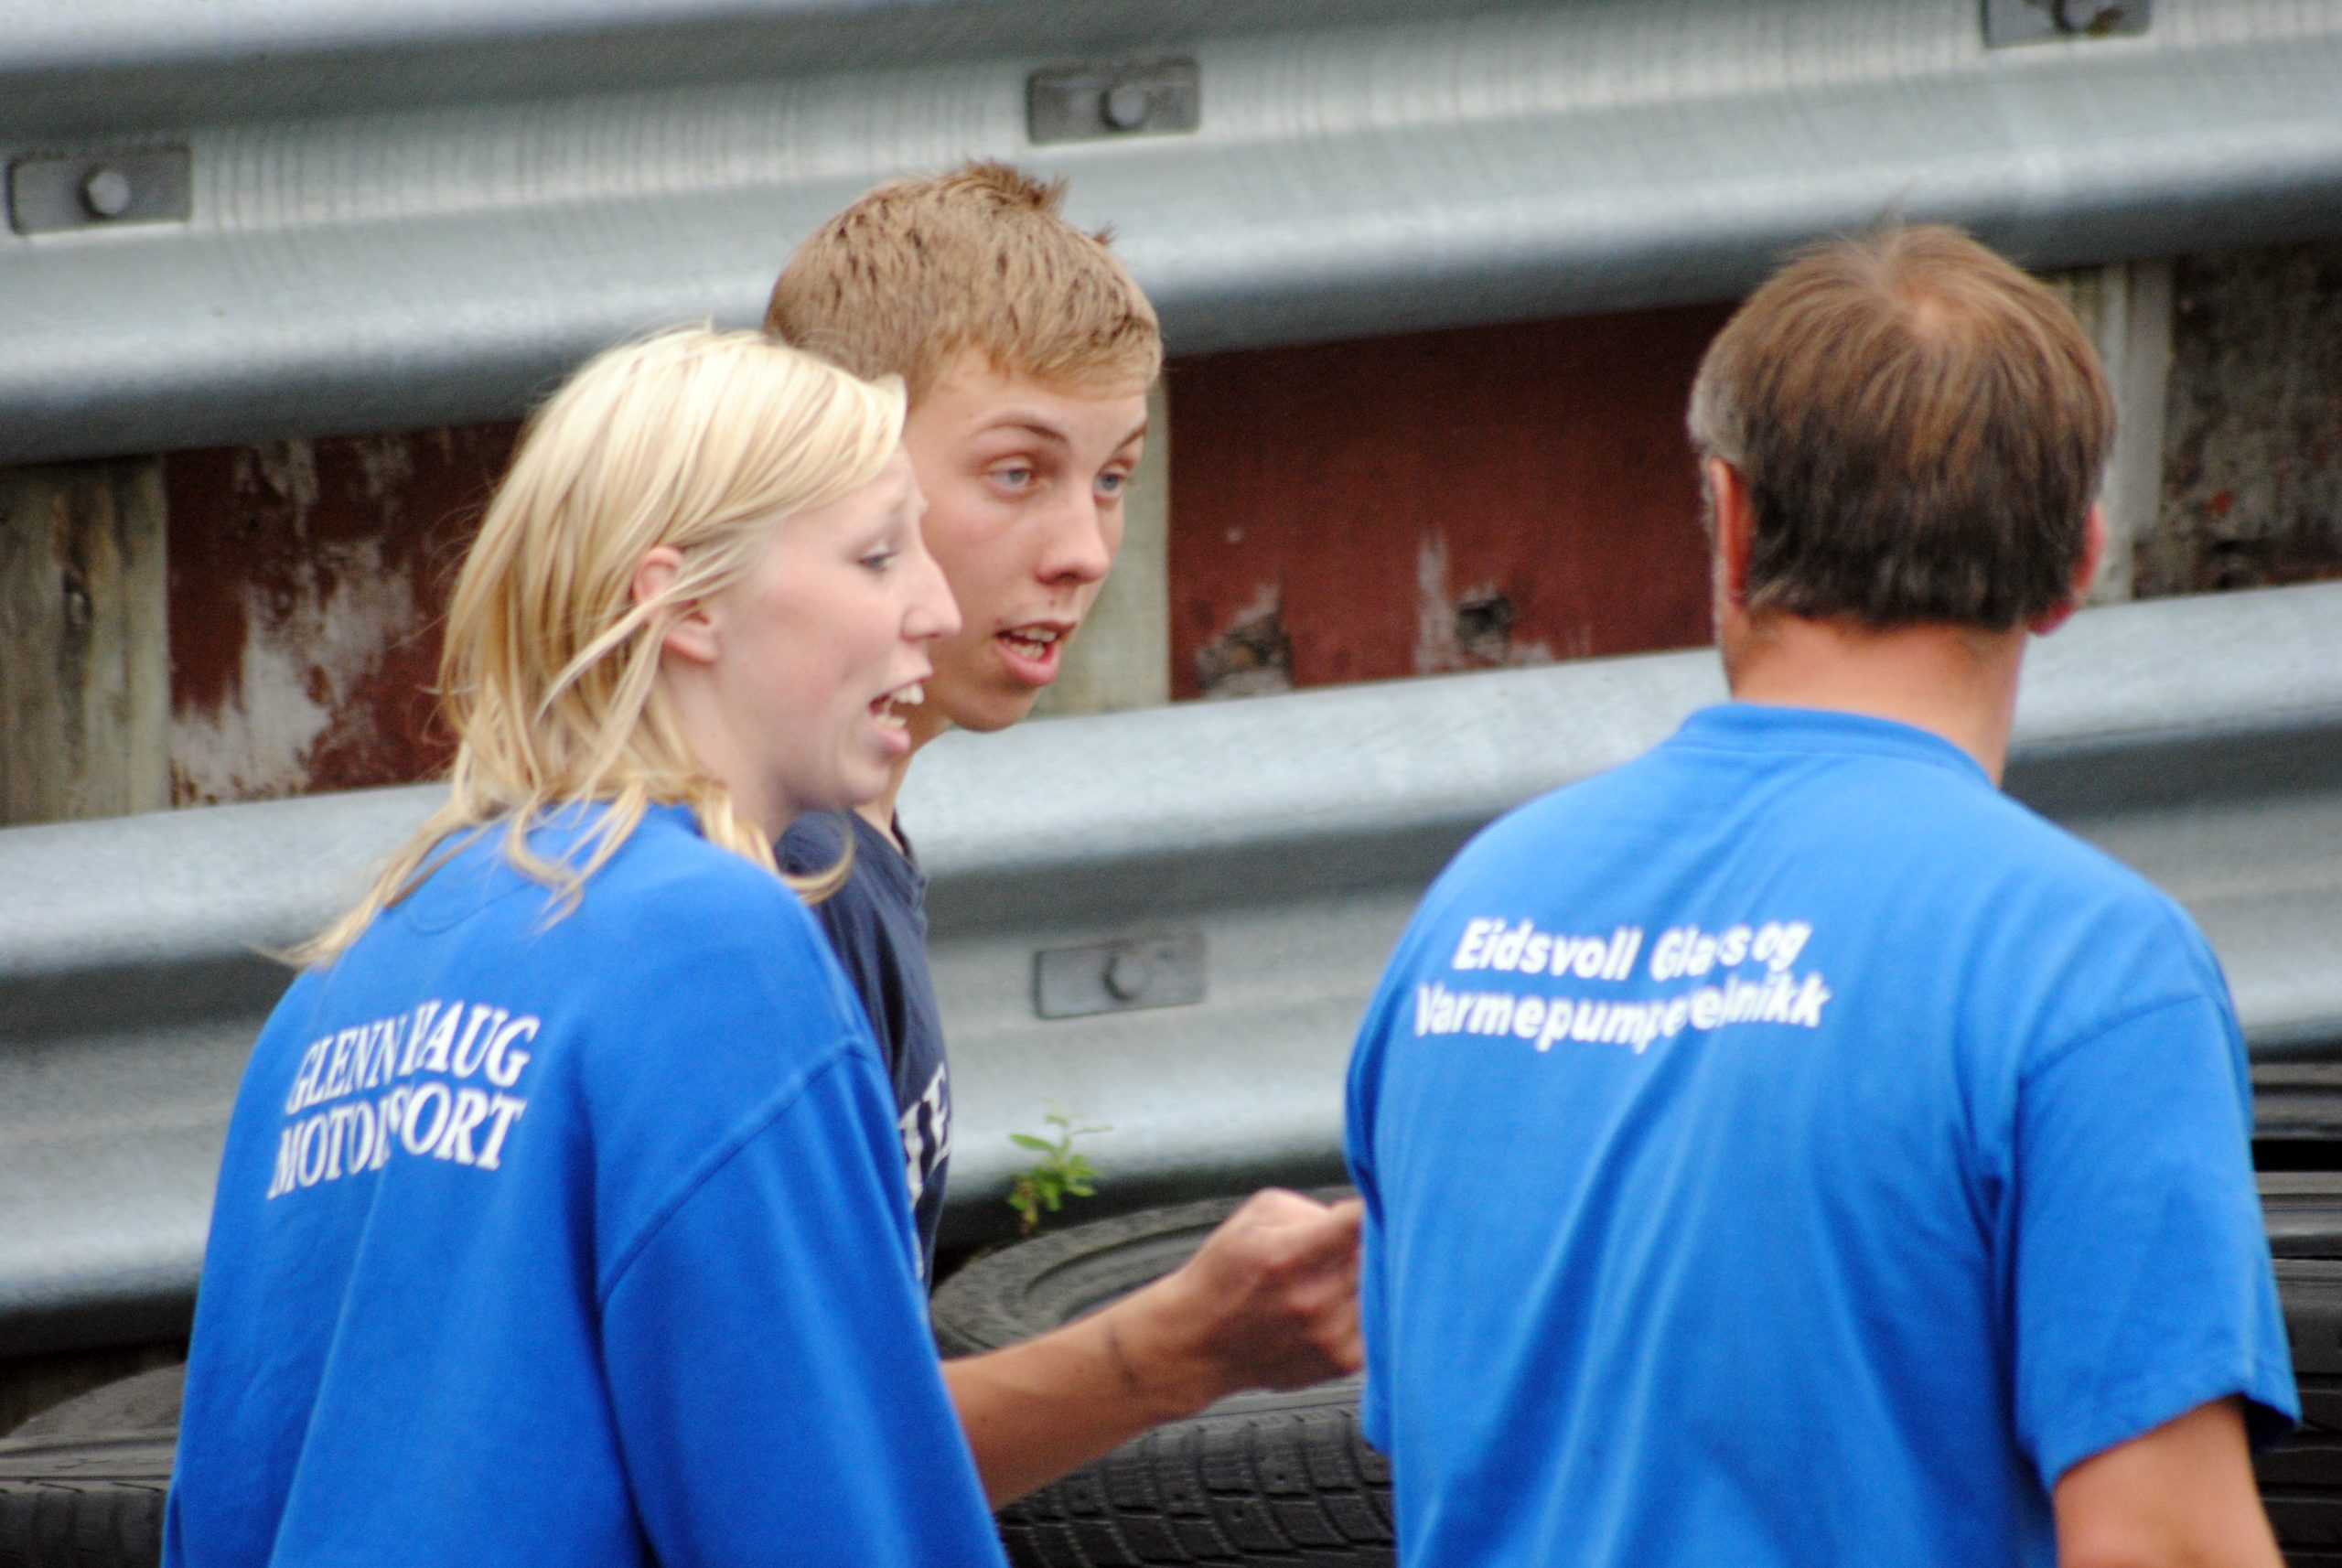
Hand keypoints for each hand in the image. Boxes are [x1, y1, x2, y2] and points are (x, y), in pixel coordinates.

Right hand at [1115, 1188, 1364, 1416]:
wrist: (1199, 1341)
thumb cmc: (1225, 1273)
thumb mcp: (1254, 1218)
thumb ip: (1313, 1210)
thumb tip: (1361, 1218)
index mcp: (1286, 1257)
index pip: (1358, 1223)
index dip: (1375, 1206)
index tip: (1378, 1201)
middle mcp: (1312, 1301)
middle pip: (1379, 1254)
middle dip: (1370, 1240)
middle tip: (1350, 1239)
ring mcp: (1330, 1337)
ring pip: (1383, 1287)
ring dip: (1369, 1275)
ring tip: (1334, 1273)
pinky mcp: (1343, 1362)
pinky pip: (1379, 1319)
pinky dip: (1367, 1305)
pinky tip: (1337, 1302)